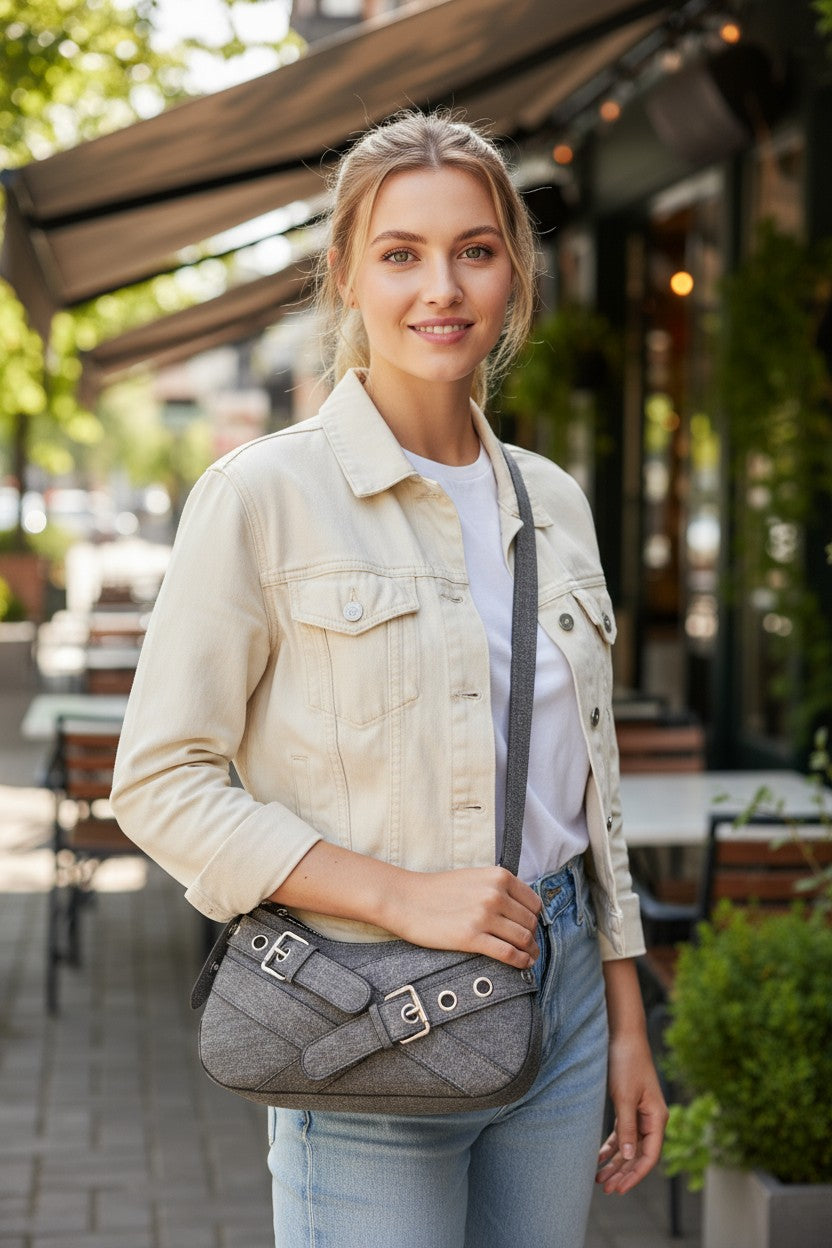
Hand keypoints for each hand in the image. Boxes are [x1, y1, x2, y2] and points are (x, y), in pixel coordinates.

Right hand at [388, 866, 542, 967]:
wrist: (406, 899)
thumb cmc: (438, 890)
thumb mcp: (474, 877)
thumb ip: (498, 888)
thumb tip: (521, 909)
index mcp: (498, 876)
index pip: (533, 903)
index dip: (534, 918)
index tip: (529, 927)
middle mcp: (495, 894)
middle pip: (530, 922)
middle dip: (532, 936)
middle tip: (529, 946)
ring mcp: (484, 916)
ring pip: (523, 938)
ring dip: (530, 951)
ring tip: (528, 957)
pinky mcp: (472, 937)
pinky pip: (508, 953)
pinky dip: (520, 961)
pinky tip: (521, 964)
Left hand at [595, 1032, 667, 1194]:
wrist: (624, 1036)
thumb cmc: (627, 1063)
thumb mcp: (624, 1097)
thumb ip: (626, 1128)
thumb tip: (627, 1157)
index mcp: (656, 1119)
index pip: (649, 1156)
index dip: (634, 1175)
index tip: (619, 1189)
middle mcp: (651, 1120)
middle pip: (638, 1155)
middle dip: (623, 1174)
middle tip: (606, 1189)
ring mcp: (640, 1115)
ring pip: (629, 1147)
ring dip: (615, 1163)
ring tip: (599, 1179)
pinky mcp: (629, 1107)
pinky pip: (621, 1134)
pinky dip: (611, 1147)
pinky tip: (599, 1158)